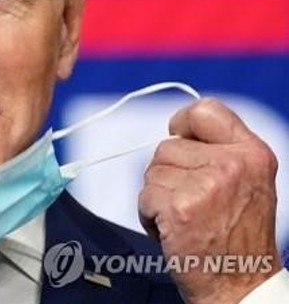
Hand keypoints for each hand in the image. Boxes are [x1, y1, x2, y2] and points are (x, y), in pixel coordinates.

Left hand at [139, 98, 281, 303]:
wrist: (240, 286)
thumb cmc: (236, 238)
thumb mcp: (247, 183)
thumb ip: (219, 153)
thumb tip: (176, 134)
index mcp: (252, 153)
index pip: (205, 110)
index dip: (182, 122)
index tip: (177, 136)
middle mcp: (233, 164)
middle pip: (167, 146)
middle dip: (168, 174)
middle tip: (190, 203)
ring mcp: (207, 185)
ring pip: (152, 172)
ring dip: (158, 197)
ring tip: (184, 219)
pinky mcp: (180, 207)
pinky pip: (144, 197)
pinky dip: (149, 217)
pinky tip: (174, 232)